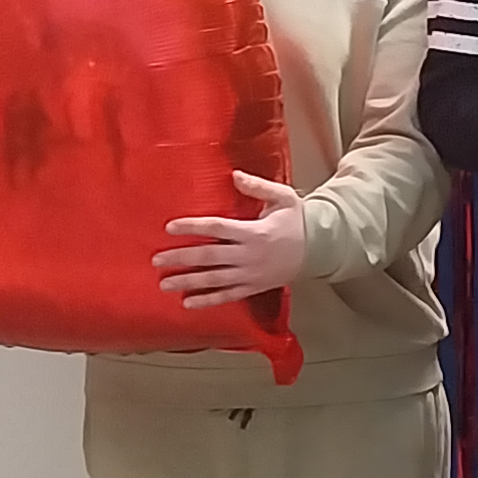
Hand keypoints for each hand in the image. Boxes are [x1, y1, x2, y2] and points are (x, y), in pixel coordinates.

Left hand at [158, 173, 307, 307]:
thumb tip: (234, 175)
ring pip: (214, 279)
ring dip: (188, 281)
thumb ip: (258, 187)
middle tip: (156, 260)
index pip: (217, 228)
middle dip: (181, 258)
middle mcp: (249, 255)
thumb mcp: (283, 198)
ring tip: (164, 284)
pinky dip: (208, 300)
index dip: (193, 227)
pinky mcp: (254, 287)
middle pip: (209, 257)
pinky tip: (188, 303)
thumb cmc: (298, 220)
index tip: (170, 227)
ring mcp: (251, 274)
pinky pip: (228, 296)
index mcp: (254, 232)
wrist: (320, 249)